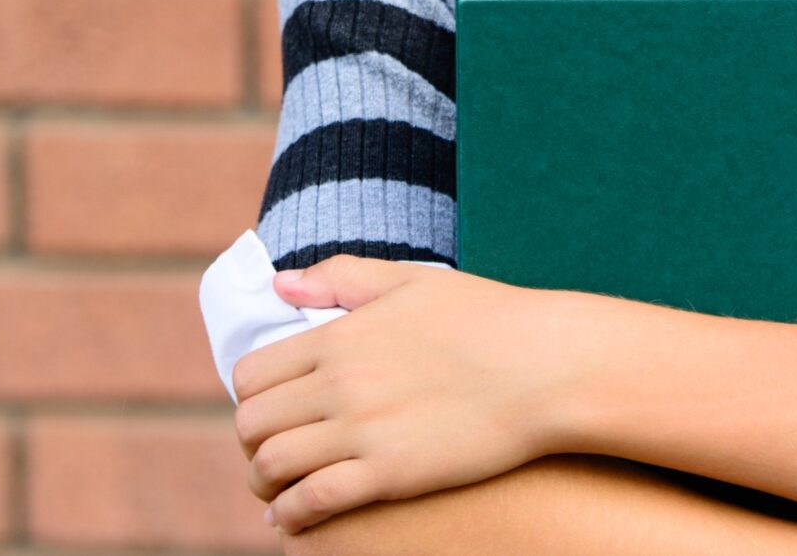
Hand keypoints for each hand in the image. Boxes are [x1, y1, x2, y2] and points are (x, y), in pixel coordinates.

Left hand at [231, 255, 587, 534]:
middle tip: (272, 449)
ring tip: (279, 488)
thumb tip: (280, 285)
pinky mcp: (389, 474)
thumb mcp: (411, 281)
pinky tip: (296, 517)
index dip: (252, 395)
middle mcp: (340, 382)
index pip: (251, 373)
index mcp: (339, 335)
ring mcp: (363, 430)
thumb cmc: (487, 319)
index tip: (272, 407)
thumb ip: (341, 278)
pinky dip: (292, 514)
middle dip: (252, 440)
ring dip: (266, 481)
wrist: (546, 366)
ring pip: (271, 465)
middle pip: (251, 421)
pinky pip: (312, 501)